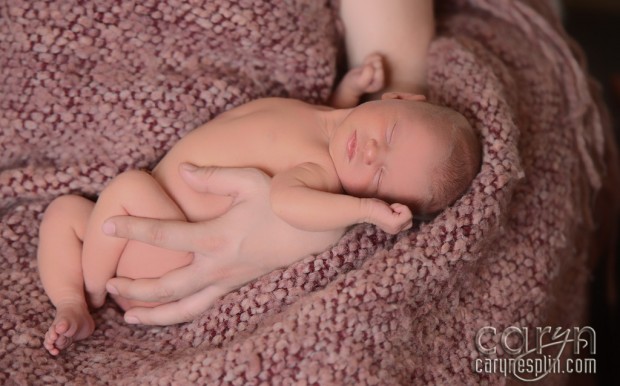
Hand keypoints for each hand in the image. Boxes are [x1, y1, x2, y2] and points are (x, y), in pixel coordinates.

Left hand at [103, 164, 278, 324]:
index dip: (131, 229)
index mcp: (216, 236)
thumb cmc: (281, 202)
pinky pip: (203, 307)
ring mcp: (227, 280)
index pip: (163, 234)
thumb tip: (180, 170)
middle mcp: (217, 265)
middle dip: (134, 287)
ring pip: (184, 307)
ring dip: (154, 313)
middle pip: (166, 285)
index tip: (106, 225)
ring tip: (129, 315)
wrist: (313, 231)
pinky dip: (180, 314)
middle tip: (109, 283)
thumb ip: (212, 176)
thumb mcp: (249, 180)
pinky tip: (166, 313)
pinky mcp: (235, 286)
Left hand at [363, 198, 412, 233]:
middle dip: (403, 212)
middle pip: (410, 221)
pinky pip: (408, 214)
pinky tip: (391, 209)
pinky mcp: (396, 223)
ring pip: (410, 217)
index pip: (408, 223)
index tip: (391, 211)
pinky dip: (401, 208)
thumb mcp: (389, 213)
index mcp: (393, 229)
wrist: (365, 209)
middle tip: (391, 210)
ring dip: (401, 209)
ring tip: (390, 209)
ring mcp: (396, 228)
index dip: (402, 213)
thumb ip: (397, 215)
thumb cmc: (374, 207)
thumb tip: (404, 210)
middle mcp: (395, 231)